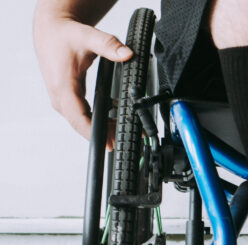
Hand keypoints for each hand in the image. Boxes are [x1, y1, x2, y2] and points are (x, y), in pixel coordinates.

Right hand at [33, 10, 133, 148]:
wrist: (50, 30)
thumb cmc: (64, 35)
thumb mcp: (88, 37)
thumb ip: (109, 45)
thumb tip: (127, 54)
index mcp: (63, 87)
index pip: (78, 118)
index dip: (94, 133)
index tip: (109, 144)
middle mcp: (60, 97)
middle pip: (82, 124)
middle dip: (105, 133)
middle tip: (129, 137)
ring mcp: (63, 99)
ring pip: (84, 121)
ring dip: (105, 126)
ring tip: (128, 128)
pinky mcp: (68, 97)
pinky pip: (84, 114)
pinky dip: (101, 116)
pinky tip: (118, 115)